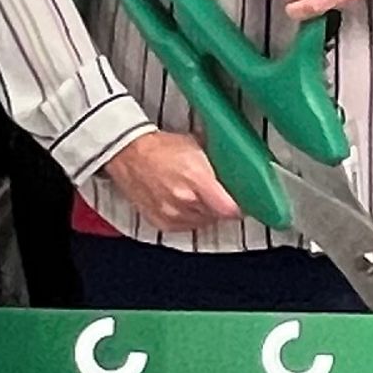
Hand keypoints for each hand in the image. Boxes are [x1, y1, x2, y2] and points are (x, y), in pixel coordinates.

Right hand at [103, 128, 241, 230]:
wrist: (129, 153)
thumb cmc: (159, 148)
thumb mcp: (196, 145)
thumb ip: (217, 161)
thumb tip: (235, 166)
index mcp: (197, 179)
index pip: (229, 209)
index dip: (239, 208)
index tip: (243, 204)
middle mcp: (185, 199)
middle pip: (217, 216)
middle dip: (221, 207)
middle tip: (218, 194)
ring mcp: (172, 213)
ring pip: (203, 223)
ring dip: (205, 213)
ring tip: (198, 197)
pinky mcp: (161, 222)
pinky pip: (185, 227)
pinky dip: (189, 218)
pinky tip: (185, 204)